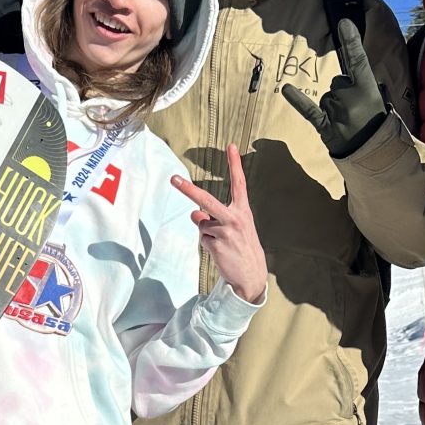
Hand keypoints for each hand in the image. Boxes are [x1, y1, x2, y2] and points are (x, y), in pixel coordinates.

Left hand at [172, 145, 267, 303]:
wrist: (251, 277)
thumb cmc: (243, 250)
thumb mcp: (235, 230)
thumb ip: (216, 217)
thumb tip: (195, 214)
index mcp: (243, 211)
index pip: (239, 184)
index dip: (235, 164)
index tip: (230, 147)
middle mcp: (235, 218)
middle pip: (207, 200)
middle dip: (188, 189)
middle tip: (173, 179)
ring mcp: (225, 231)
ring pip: (202, 224)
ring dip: (207, 234)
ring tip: (223, 244)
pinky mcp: (216, 245)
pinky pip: (202, 239)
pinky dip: (208, 245)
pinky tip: (221, 252)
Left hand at [283, 17, 386, 156]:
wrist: (375, 157)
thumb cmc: (378, 127)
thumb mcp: (379, 102)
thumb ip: (364, 87)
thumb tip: (349, 78)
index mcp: (367, 90)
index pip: (358, 61)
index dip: (351, 41)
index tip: (344, 23)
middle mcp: (349, 98)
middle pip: (337, 81)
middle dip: (344, 92)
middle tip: (356, 111)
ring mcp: (336, 112)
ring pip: (326, 97)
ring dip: (334, 105)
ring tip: (347, 122)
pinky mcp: (324, 126)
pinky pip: (308, 109)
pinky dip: (297, 100)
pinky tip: (287, 89)